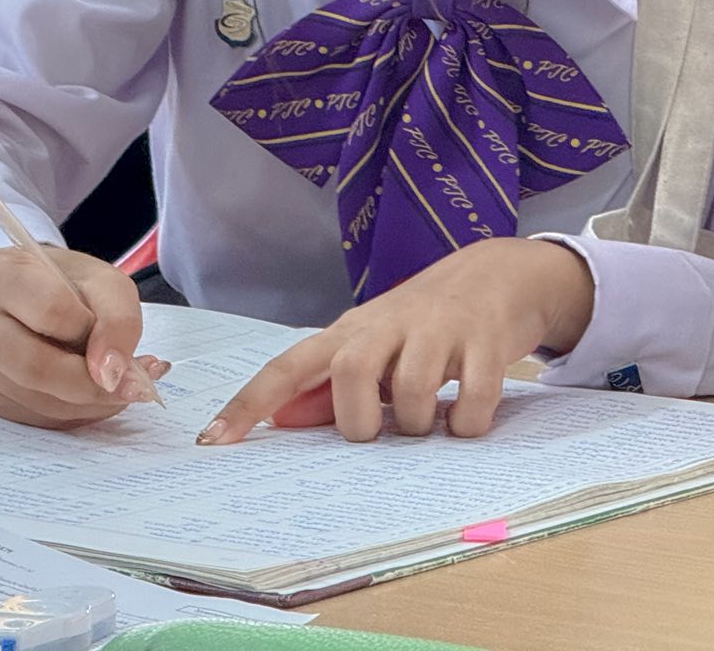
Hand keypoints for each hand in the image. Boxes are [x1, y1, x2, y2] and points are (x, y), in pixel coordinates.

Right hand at [0, 244, 167, 429]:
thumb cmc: (62, 281)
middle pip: (35, 368)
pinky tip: (103, 395)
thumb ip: (117, 319)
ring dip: (94, 404)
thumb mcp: (102, 280)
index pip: (51, 310)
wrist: (25, 292)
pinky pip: (39, 418)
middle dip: (95, 385)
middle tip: (138, 386)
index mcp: (1, 276)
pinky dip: (80, 413)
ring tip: (129, 386)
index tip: (123, 344)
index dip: (92, 332)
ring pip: (38, 402)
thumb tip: (112, 375)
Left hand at [199, 238, 595, 444]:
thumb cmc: (423, 322)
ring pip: (413, 386)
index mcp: (352, 331)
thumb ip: (329, 387)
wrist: (500, 273)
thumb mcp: (372, 347)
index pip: (289, 365)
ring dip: (417, 423)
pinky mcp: (486, 340)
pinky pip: (472, 396)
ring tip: (429, 422)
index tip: (214, 441)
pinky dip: (466, 422)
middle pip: (351, 369)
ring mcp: (440, 329)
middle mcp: (390, 324)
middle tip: (376, 431)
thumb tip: (277, 421)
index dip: (250, 402)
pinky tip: (465, 418)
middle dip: (358, 418)